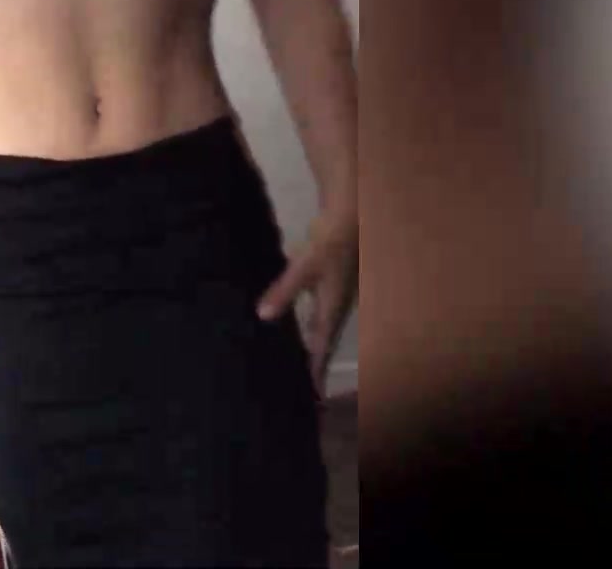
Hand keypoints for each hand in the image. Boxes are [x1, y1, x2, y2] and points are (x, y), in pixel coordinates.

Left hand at [257, 210, 357, 392]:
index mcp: (332, 309)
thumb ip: (284, 291)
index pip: (322, 347)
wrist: (349, 216)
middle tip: (300, 390)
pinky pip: (317, 314)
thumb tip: (262, 316)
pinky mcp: (327, 284)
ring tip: (293, 365)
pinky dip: (305, 326)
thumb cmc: (330, 243)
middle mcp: (335, 307)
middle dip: (313, 366)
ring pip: (320, 329)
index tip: (310, 397)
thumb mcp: (304, 267)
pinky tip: (289, 327)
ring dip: (309, 347)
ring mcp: (333, 296)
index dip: (315, 371)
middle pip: (323, 343)